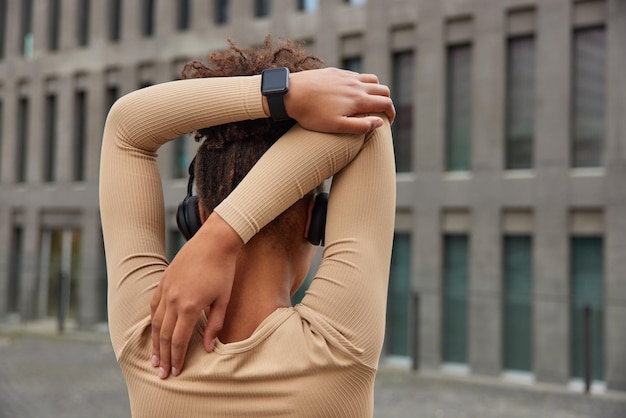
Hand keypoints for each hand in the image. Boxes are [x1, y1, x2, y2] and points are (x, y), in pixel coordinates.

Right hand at [150, 213, 242, 378]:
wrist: (214, 241)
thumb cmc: (223, 270)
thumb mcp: (223, 299)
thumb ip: (215, 325)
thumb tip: (209, 348)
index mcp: (189, 306)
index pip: (179, 340)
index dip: (177, 358)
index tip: (175, 372)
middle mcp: (173, 300)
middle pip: (164, 335)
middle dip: (163, 356)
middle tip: (161, 373)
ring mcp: (166, 289)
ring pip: (156, 322)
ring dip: (155, 342)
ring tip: (155, 358)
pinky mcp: (163, 281)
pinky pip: (154, 306)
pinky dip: (153, 321)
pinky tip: (155, 331)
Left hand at [280, 67, 394, 133]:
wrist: (291, 93)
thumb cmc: (312, 114)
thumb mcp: (336, 126)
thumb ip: (360, 126)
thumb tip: (380, 122)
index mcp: (358, 99)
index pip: (385, 103)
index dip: (392, 113)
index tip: (389, 122)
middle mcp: (356, 85)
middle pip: (382, 89)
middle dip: (387, 101)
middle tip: (383, 112)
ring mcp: (346, 76)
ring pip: (371, 79)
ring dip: (376, 89)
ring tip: (371, 101)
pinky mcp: (335, 72)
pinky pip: (356, 74)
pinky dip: (363, 82)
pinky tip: (353, 90)